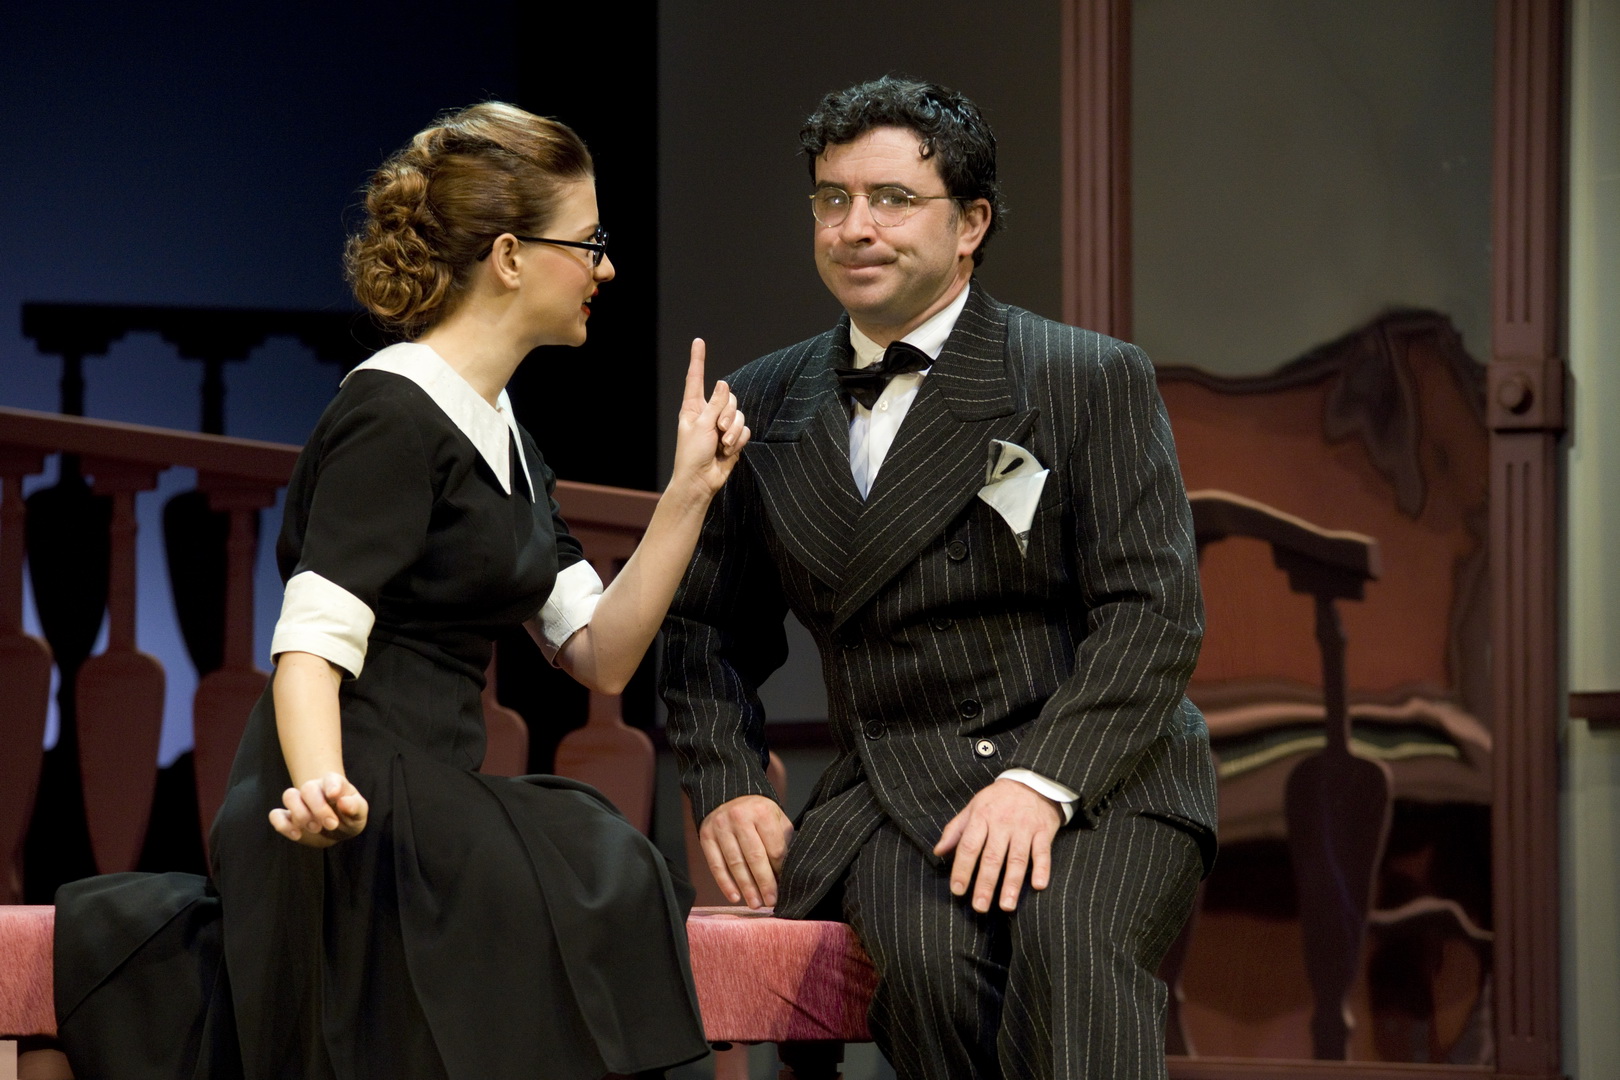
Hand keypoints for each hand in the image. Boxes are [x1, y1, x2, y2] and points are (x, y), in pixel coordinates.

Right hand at [268, 771, 368, 847]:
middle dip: (319, 808)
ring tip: (315, 828)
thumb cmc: (349, 816)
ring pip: (289, 796)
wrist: (336, 830)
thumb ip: (355, 806)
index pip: (330, 778)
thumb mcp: (359, 813)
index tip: (333, 795)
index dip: (331, 785)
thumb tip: (343, 802)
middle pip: (308, 788)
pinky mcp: (288, 818)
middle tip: (332, 824)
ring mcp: (299, 803)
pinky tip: (297, 835)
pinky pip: (275, 815)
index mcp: (334, 785)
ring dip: (300, 814)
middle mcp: (314, 790)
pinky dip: (282, 824)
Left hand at [672, 338, 749, 497]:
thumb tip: (724, 384)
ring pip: (739, 414)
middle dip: (727, 414)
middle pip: (728, 398)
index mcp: (693, 407)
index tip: (698, 341)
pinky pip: (745, 430)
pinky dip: (738, 440)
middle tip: (718, 430)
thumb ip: (715, 404)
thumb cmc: (692, 454)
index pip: (696, 378)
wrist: (701, 481)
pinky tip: (729, 450)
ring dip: (733, 430)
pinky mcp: (733, 438)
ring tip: (723, 444)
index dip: (698, 359)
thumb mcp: (701, 425)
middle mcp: (708, 413)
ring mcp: (721, 425)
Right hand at [699, 794, 793, 908]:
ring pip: (735, 863)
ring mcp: (720, 826)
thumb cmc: (758, 813)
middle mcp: (739, 817)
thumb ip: (783, 842)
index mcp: (762, 812)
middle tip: (771, 902)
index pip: (773, 847)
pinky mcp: (706, 836)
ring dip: (746, 887)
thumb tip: (789, 874)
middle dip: (764, 883)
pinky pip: (716, 865)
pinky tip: (735, 896)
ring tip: (755, 904)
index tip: (785, 887)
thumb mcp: (776, 819)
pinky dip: (725, 883)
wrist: (729, 796)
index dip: (779, 870)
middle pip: (754, 857)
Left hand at [934, 778, 1061, 912]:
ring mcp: (1024, 828)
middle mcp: (1002, 823)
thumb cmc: (997, 799)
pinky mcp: (1043, 831)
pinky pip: (1042, 852)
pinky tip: (1038, 885)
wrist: (1032, 781)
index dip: (962, 869)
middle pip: (992, 857)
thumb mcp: (973, 807)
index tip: (957, 890)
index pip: (969, 846)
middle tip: (979, 907)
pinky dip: (1042, 868)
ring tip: (1006, 905)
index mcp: (981, 817)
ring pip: (1017, 859)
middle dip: (985, 884)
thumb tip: (938, 852)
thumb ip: (955, 830)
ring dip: (1012, 883)